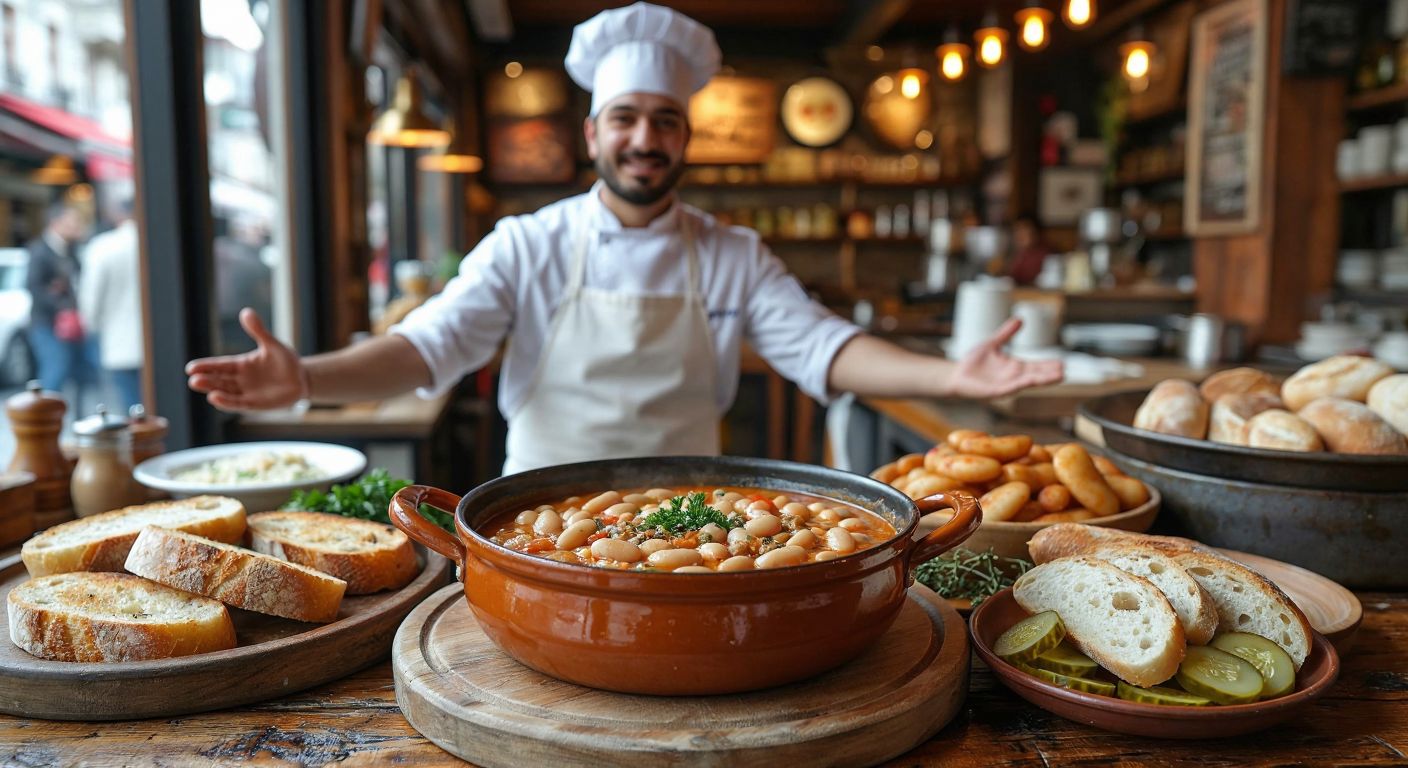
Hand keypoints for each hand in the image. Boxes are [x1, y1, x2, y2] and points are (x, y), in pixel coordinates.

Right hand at [186, 308, 306, 410]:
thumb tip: (246, 312)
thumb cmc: (286, 361)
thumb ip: (258, 331)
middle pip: (219, 380)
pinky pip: (238, 403)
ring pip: (225, 392)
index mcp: (241, 364)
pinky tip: (215, 399)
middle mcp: (240, 380)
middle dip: (205, 380)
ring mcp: (247, 393)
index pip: (219, 365)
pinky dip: (227, 402)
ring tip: (198, 386)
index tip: (190, 368)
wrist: (303, 379)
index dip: (206, 366)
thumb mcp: (272, 345)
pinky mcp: (255, 404)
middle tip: (192, 379)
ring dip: (213, 390)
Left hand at [949, 318, 1062, 397]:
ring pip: (1027, 383)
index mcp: (1013, 367)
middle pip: (1035, 375)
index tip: (1062, 363)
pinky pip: (1010, 388)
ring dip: (1042, 380)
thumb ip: (1006, 333)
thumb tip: (1020, 319)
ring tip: (1058, 377)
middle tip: (1065, 371)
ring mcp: (1004, 385)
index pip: (1035, 366)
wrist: (955, 374)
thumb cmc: (973, 362)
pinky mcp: (994, 391)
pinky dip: (1021, 384)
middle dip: (1049, 374)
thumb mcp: (992, 343)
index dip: (1048, 365)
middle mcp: (1012, 377)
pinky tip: (1031, 380)